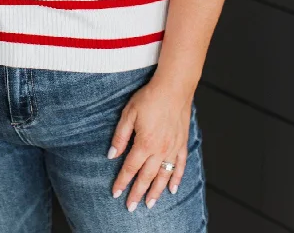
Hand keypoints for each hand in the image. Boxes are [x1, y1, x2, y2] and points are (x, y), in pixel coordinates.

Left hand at [107, 79, 191, 211]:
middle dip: (137, 193)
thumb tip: (111, 155)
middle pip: (146, 177)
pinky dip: (177, 179)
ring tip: (150, 204)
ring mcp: (173, 148)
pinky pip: (180, 166)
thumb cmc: (150, 98)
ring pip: (164, 176)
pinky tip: (173, 189)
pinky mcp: (182, 143)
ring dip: (156, 192)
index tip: (116, 193)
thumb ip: (120, 136)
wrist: (174, 87)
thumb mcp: (128, 114)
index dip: (122, 182)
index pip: (130, 168)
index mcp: (144, 143)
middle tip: (131, 207)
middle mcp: (160, 150)